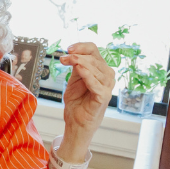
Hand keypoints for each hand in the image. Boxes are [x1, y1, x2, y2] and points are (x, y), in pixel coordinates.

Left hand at [58, 42, 114, 161]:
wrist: (76, 122)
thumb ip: (77, 66)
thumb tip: (72, 52)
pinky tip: (79, 69)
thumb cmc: (77, 101)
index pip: (94, 51)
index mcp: (100, 69)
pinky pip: (97, 84)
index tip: (68, 48)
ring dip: (80, 62)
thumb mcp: (75, 79)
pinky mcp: (103, 97)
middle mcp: (107, 76)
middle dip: (76, 56)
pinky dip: (88, 75)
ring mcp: (107, 87)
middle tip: (62, 58)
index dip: (82, 46)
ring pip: (96, 68)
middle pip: (94, 58)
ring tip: (67, 61)